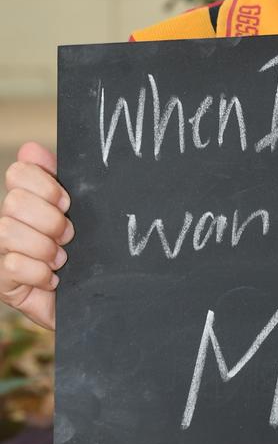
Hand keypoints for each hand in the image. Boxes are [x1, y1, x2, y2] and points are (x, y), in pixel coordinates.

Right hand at [0, 142, 72, 329]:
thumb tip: (31, 148)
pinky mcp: (4, 283)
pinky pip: (11, 265)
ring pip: (7, 232)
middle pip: (13, 202)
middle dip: (49, 220)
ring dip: (44, 247)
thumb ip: (59, 178)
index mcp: (30, 198)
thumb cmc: (90, 250)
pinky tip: (53, 278)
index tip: (67, 202)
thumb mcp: (83, 211)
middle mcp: (10, 222)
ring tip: (61, 258)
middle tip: (69, 234)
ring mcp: (3, 252)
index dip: (45, 185)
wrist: (101, 295)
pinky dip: (39, 272)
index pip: (18, 171)